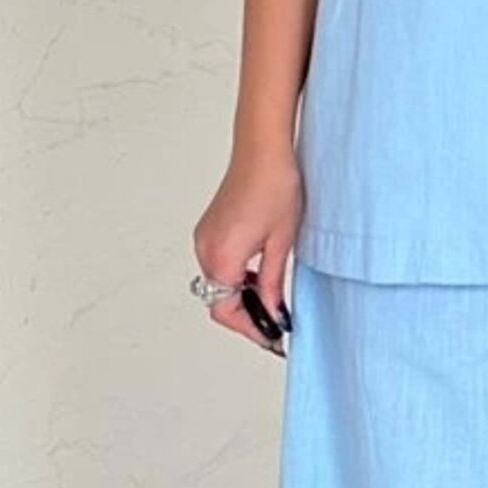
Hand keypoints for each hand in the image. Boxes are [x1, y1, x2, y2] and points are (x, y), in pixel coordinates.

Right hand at [193, 142, 302, 355]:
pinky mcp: (210, 229)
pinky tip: (260, 274)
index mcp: (221, 256)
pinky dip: (237, 277)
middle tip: (276, 323)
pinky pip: (219, 265)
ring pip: (219, 283)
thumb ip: (273, 284)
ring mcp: (205, 237)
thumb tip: (273, 313)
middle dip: (247, 315)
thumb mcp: (282, 243)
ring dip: (242, 296)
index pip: (227, 310)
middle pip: (219, 300)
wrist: (263, 149)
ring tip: (273, 298)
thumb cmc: (275, 186)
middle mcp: (205, 248)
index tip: (272, 338)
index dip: (251, 328)